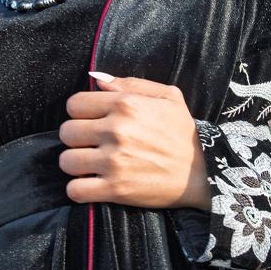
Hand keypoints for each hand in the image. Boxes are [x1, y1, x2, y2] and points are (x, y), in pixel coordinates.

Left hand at [57, 71, 211, 209]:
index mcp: (125, 105)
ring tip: (90, 165)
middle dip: (76, 138)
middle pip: (67, 132)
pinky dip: (78, 190)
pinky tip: (90, 185)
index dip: (80, 112)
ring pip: (66, 161)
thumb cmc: (184, 134)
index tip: (91, 121)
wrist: (203, 173)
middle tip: (91, 144)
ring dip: (75, 164)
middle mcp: (116, 131)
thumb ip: (130, 84)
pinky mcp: (115, 190)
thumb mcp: (168, 97)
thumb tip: (97, 79)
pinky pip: (75, 190)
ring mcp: (114, 162)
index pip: (74, 104)